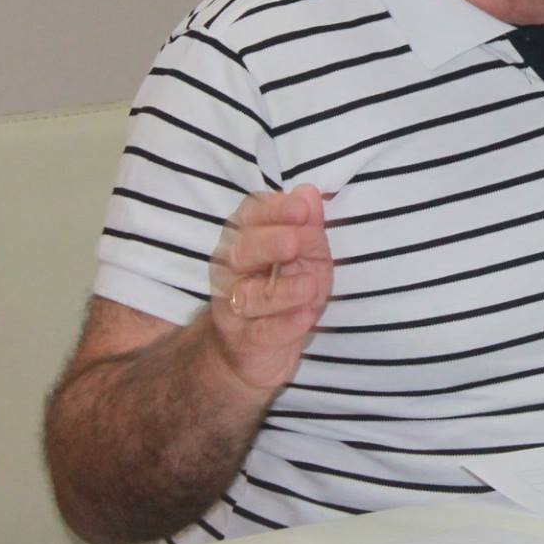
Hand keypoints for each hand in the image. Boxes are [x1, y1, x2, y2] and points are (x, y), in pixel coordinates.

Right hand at [206, 184, 333, 389]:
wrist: (254, 349)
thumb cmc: (285, 289)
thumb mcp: (307, 255)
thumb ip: (309, 227)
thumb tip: (310, 194)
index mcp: (246, 239)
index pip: (251, 216)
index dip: (275, 210)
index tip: (303, 208)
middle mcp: (232, 270)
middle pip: (242, 251)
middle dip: (269, 243)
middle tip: (294, 243)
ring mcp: (234, 307)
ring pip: (250, 296)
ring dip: (283, 290)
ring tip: (311, 286)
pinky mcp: (244, 341)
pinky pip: (261, 332)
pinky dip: (284, 325)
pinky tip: (305, 317)